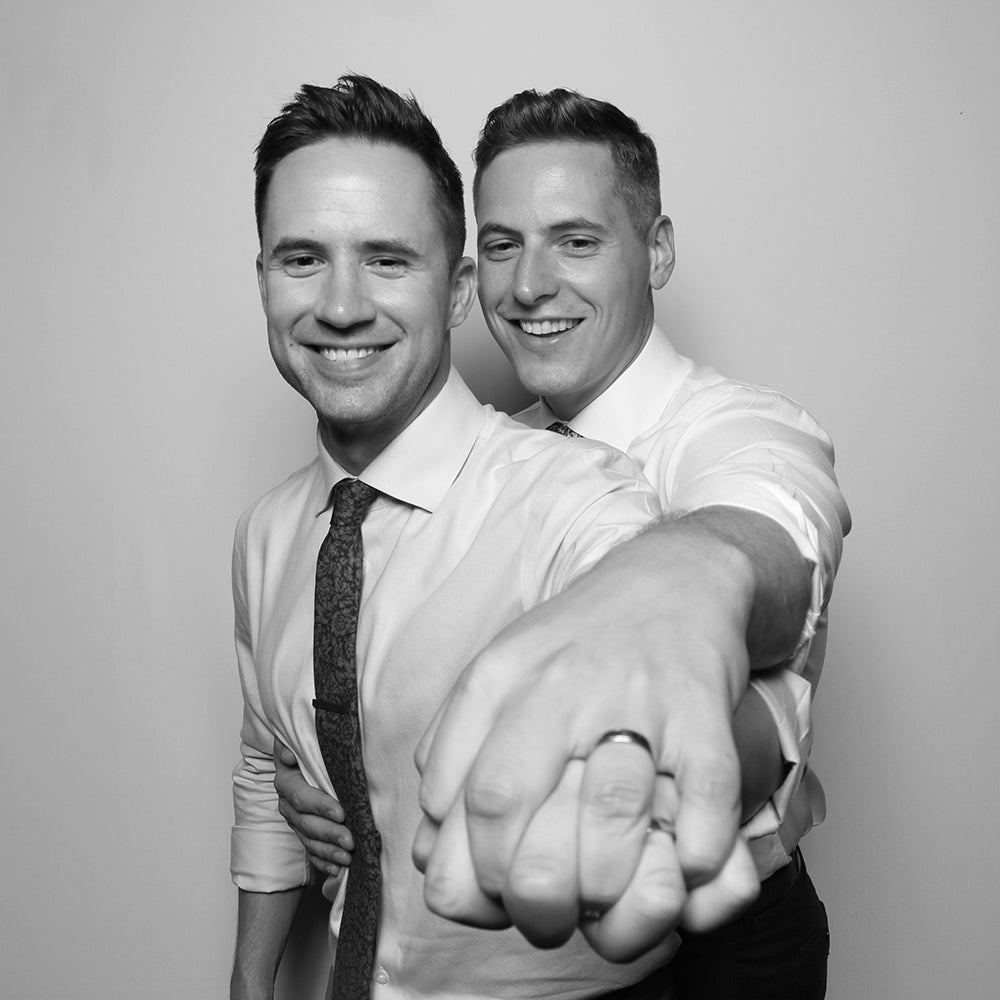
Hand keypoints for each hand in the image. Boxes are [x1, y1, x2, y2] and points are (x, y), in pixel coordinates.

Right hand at [273, 737, 353, 894]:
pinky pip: (311, 852)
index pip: (300, 795)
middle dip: (329, 833)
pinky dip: (324, 862)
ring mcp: (295, 820)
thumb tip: (289, 754)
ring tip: (348, 857)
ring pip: (309, 840)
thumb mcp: (305, 740)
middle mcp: (287, 803)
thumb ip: (295, 744)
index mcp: (287, 780)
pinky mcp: (304, 833)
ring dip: (328, 851)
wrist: (305, 758)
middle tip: (350, 840)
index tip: (341, 813)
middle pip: (305, 822)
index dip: (319, 805)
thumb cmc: (312, 749)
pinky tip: (338, 869)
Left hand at [413, 524, 762, 957]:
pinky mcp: (702, 706)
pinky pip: (703, 795)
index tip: (489, 898)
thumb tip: (432, 853)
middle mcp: (555, 681)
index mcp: (497, 677)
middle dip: (518, 886)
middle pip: (504, 800)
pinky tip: (681, 863)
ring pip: (603, 807)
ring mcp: (631, 691)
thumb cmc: (580, 642)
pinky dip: (695, 849)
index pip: (451, 796)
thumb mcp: (500, 676)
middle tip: (543, 916)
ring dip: (603, 882)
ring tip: (606, 907)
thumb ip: (454, 750)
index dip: (464, 870)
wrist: (674, 577)